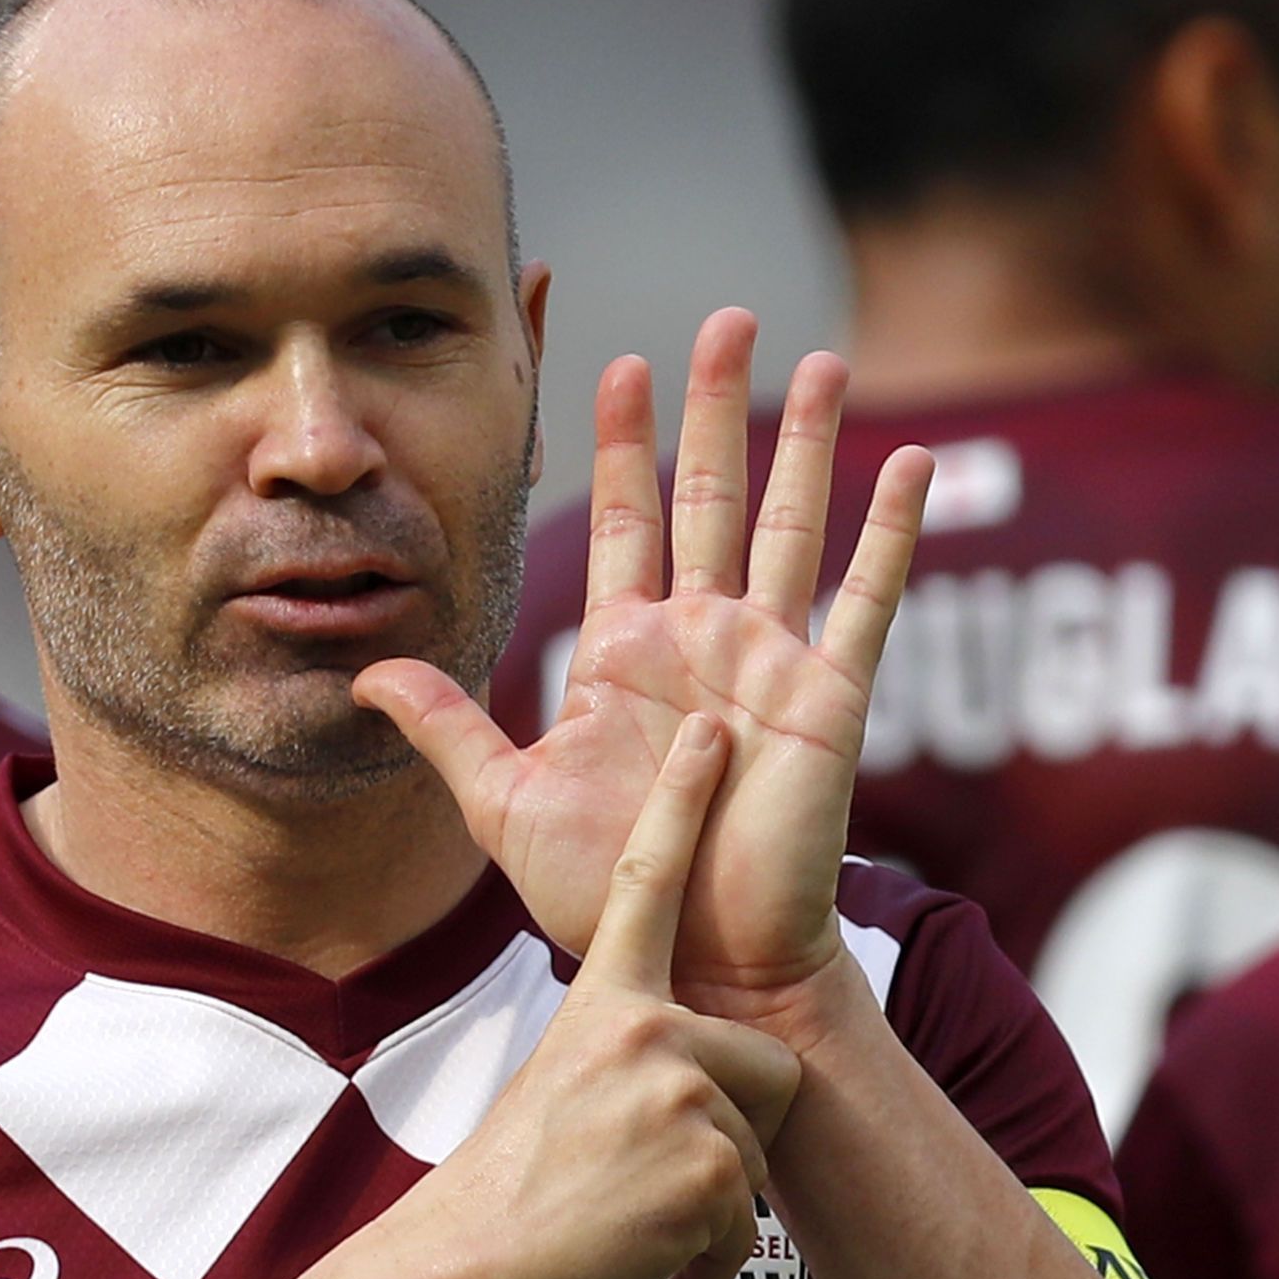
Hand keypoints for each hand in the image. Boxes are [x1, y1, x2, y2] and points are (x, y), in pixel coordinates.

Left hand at [354, 311, 932, 1020]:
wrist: (692, 961)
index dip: (620, 445)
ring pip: (793, 524)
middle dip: (716, 406)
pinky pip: (866, 600)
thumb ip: (447, 728)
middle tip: (725, 317)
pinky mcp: (828, 698)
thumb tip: (368, 668)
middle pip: (713, 495)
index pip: (623, 521)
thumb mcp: (504, 805)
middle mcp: (701, 639)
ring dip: (809, 442)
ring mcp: (768, 662)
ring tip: (823, 360)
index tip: (616, 363)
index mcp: (626, 654)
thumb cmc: (607, 896)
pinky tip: (910, 464)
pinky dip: (892, 532)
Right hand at [395, 709, 798, 1278]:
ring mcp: (678, 1092)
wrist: (459, 1267)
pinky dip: (707, 1273)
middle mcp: (644, 1027)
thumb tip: (696, 1097)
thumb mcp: (562, 1091)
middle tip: (652, 1185)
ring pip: (758, 1153)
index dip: (682, 804)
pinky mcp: (707, 1166)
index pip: (648, 885)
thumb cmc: (511, 1193)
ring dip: (712, 1217)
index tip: (712, 729)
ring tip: (630, 1235)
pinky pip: (747, 1224)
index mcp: (604, 1000)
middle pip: (764, 1068)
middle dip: (737, 1136)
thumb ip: (631, 1065)